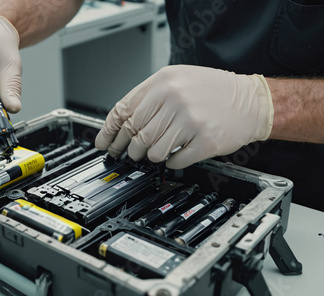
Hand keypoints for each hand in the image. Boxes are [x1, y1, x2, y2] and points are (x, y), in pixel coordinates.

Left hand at [95, 65, 273, 168]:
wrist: (252, 101)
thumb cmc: (213, 91)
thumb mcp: (178, 80)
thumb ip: (149, 97)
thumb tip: (121, 123)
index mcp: (164, 81)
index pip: (124, 110)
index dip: (109, 131)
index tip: (103, 143)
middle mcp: (175, 98)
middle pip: (135, 134)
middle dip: (127, 148)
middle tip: (127, 153)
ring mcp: (190, 120)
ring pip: (152, 151)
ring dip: (149, 156)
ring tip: (156, 151)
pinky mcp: (204, 141)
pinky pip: (174, 160)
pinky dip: (170, 161)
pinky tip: (176, 154)